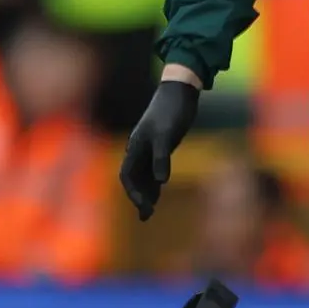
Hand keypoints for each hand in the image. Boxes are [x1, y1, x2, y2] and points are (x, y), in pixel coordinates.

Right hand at [119, 78, 200, 220]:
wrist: (180, 91)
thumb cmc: (172, 110)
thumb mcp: (167, 133)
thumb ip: (161, 157)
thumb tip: (161, 181)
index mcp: (136, 146)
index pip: (127, 174)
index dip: (133, 192)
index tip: (143, 206)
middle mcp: (139, 148)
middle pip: (134, 178)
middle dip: (138, 197)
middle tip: (146, 216)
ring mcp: (149, 147)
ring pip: (142, 175)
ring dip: (145, 192)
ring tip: (149, 212)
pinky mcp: (161, 145)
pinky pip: (152, 168)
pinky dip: (154, 182)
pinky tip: (159, 192)